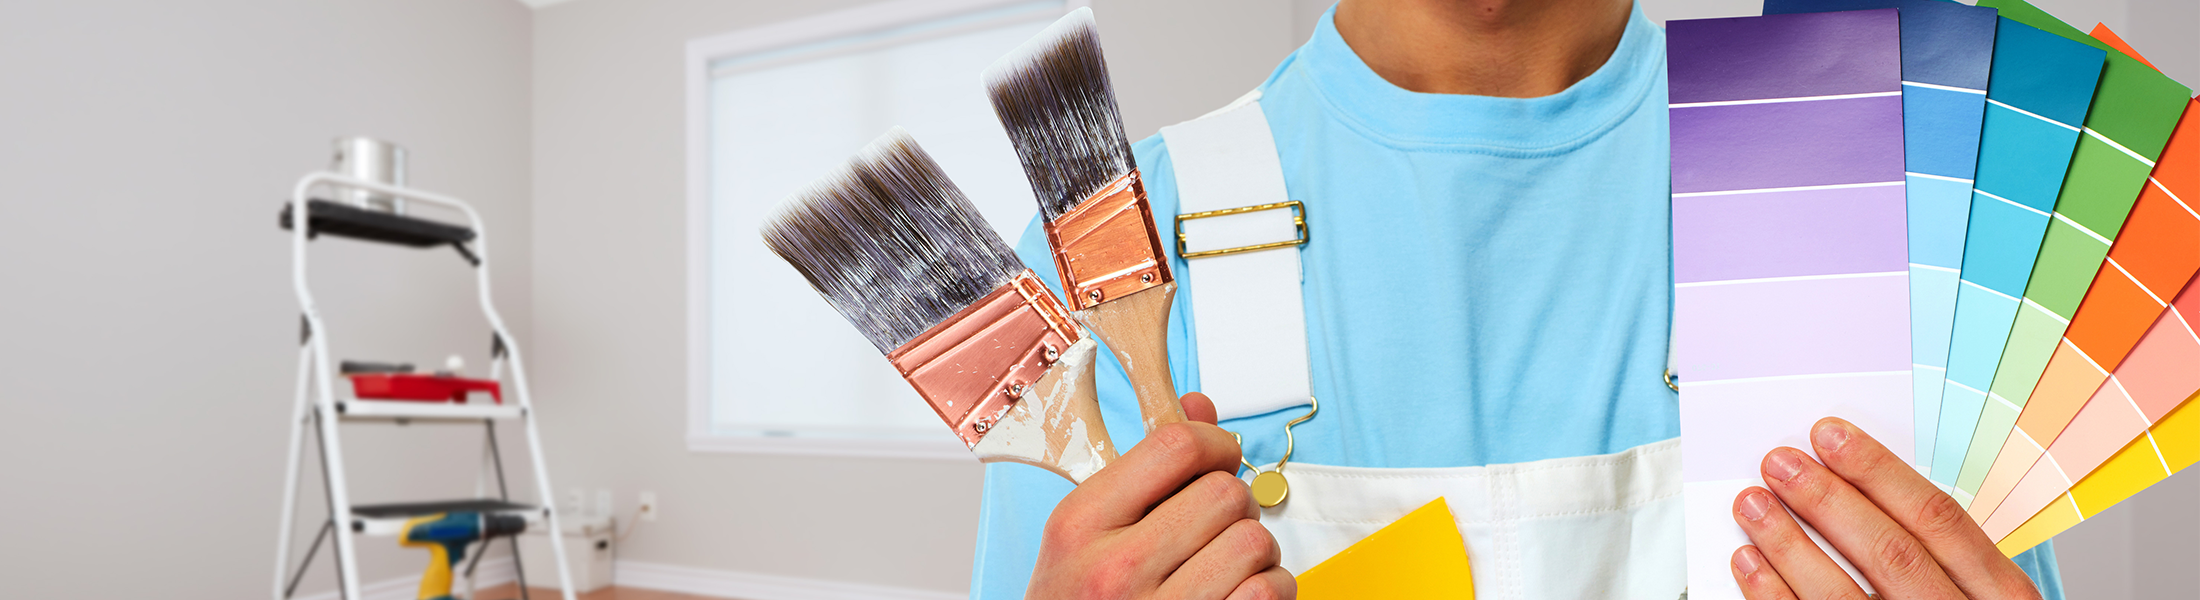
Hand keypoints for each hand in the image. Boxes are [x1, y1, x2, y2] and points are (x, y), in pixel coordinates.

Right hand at [1027, 392, 1295, 599]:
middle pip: (1224, 493)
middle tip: (1216, 524)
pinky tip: (1240, 595)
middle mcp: (1114, 571)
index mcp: (1079, 525)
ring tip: (1227, 565)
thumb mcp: (1083, 537)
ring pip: (1254, 542)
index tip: (1216, 458)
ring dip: (1255, 551)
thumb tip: (1198, 408)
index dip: (1213, 442)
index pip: (1173, 446)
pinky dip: (1269, 590)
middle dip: (1233, 503)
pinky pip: (1268, 593)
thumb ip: (1140, 470)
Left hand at [1729, 418, 2043, 598]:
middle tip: (1779, 462)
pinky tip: (1748, 563)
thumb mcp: (1978, 598)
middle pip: (1891, 553)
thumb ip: (1940, 555)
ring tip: (1751, 504)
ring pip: (1842, 597)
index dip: (1880, 472)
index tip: (1830, 435)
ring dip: (1789, 544)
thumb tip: (1857, 490)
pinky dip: (1771, 595)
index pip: (1940, 521)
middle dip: (1828, 500)